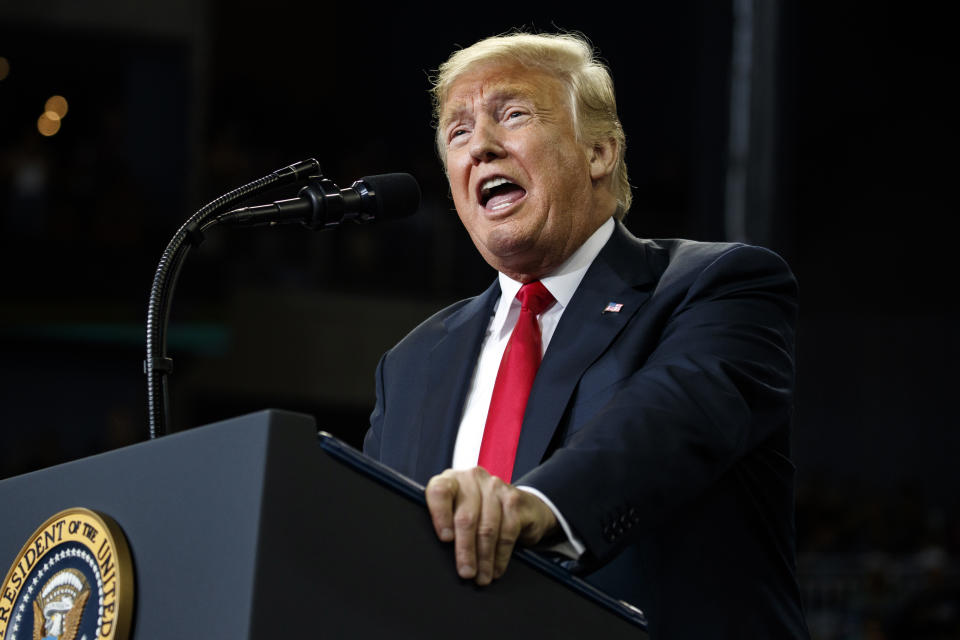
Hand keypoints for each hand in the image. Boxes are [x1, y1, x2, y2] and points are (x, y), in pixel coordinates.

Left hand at [425, 467, 557, 584]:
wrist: (519, 504)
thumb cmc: (478, 512)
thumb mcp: (457, 510)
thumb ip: (446, 522)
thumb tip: (433, 554)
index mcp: (451, 480)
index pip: (440, 491)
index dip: (440, 516)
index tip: (445, 540)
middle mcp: (472, 479)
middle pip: (466, 517)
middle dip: (465, 550)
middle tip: (465, 572)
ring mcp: (496, 486)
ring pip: (487, 528)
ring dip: (484, 558)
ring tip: (481, 577)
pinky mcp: (515, 499)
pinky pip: (507, 532)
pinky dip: (501, 555)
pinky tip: (497, 569)